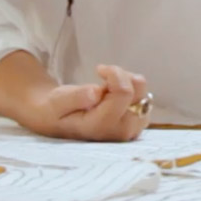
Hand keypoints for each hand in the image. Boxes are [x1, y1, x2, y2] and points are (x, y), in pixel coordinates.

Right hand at [20, 64, 151, 141]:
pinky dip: (132, 91)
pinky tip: (115, 94)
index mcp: (101, 126)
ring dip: (128, 83)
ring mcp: (131, 130)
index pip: (124, 92)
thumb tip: (96, 92)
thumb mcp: (57, 102)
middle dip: (122, 78)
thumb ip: (75, 98)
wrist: (57, 120)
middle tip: (102, 79)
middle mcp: (120, 132)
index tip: (99, 69)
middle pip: (139, 93)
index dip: (114, 73)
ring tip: (107, 88)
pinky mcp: (136, 124)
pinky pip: (146, 99)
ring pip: (145, 94)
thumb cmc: (55, 109)